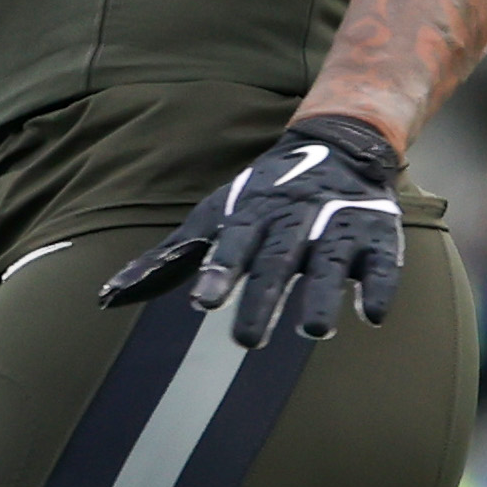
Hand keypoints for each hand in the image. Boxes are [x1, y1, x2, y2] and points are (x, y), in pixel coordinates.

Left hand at [102, 116, 404, 349]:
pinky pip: (380, 262)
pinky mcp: (375, 235)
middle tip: (247, 341)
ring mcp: (338, 226)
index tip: (205, 300)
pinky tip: (369, 315)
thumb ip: (167, 259)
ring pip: (329, 262)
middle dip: (264, 297)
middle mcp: (294, 219)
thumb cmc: (262, 195)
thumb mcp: (213, 216)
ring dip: (322, 295)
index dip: (220, 269)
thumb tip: (105, 298)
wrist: (338, 145)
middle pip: (278, 260)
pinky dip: (378, 285)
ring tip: (314, 331)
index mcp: (253, 214)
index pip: (234, 241)